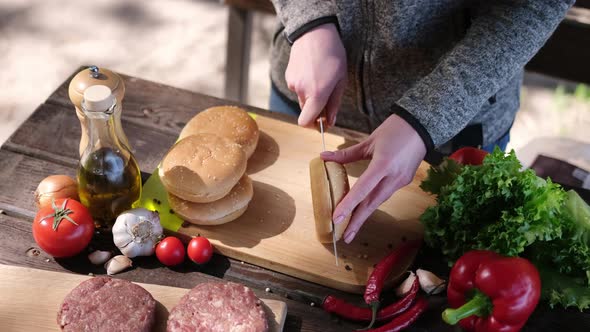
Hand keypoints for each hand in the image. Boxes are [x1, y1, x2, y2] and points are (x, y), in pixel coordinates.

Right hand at [285, 23, 346, 127]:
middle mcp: (302, 91)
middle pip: (306, 110)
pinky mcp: (288, 76)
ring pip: (302, 98)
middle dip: (315, 107)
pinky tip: (312, 70)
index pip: (306, 121)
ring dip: (310, 94)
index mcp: (317, 94)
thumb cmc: (333, 55)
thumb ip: (334, 103)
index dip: (313, 125)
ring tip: (320, 76)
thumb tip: (330, 121)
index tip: (321, 122)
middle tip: (327, 95)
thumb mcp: (341, 80)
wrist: (315, 33)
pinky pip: (297, 87)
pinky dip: (304, 84)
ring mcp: (293, 83)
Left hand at [321, 114, 426, 243]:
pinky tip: (363, 209)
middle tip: (344, 236)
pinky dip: (373, 202)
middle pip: (372, 203)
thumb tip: (324, 157)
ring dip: (364, 214)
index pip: (362, 189)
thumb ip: (347, 153)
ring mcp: (401, 180)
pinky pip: (385, 194)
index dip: (348, 205)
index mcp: (383, 164)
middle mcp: (393, 176)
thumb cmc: (395, 129)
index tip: (336, 218)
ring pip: (379, 201)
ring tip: (351, 227)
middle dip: (357, 221)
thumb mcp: (370, 141)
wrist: (423, 125)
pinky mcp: (405, 181)